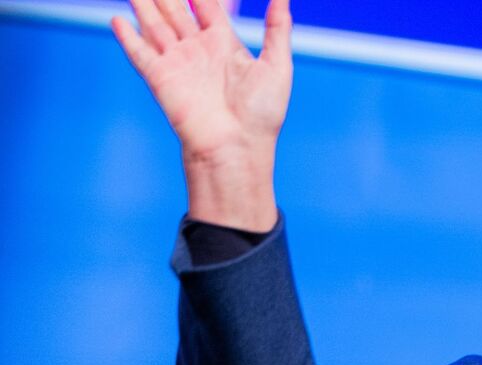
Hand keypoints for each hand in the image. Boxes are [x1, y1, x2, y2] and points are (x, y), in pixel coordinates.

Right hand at [111, 0, 291, 231]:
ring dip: (144, 5)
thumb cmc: (261, 113)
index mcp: (224, 44)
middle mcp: (198, 51)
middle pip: (175, 11)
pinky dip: (128, 36)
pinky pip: (139, 52)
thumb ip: (277, 28)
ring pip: (154, 24)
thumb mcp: (277, 65)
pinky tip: (117, 19)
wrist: (236, 147)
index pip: (206, 7)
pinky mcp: (160, 78)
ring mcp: (177, 63)